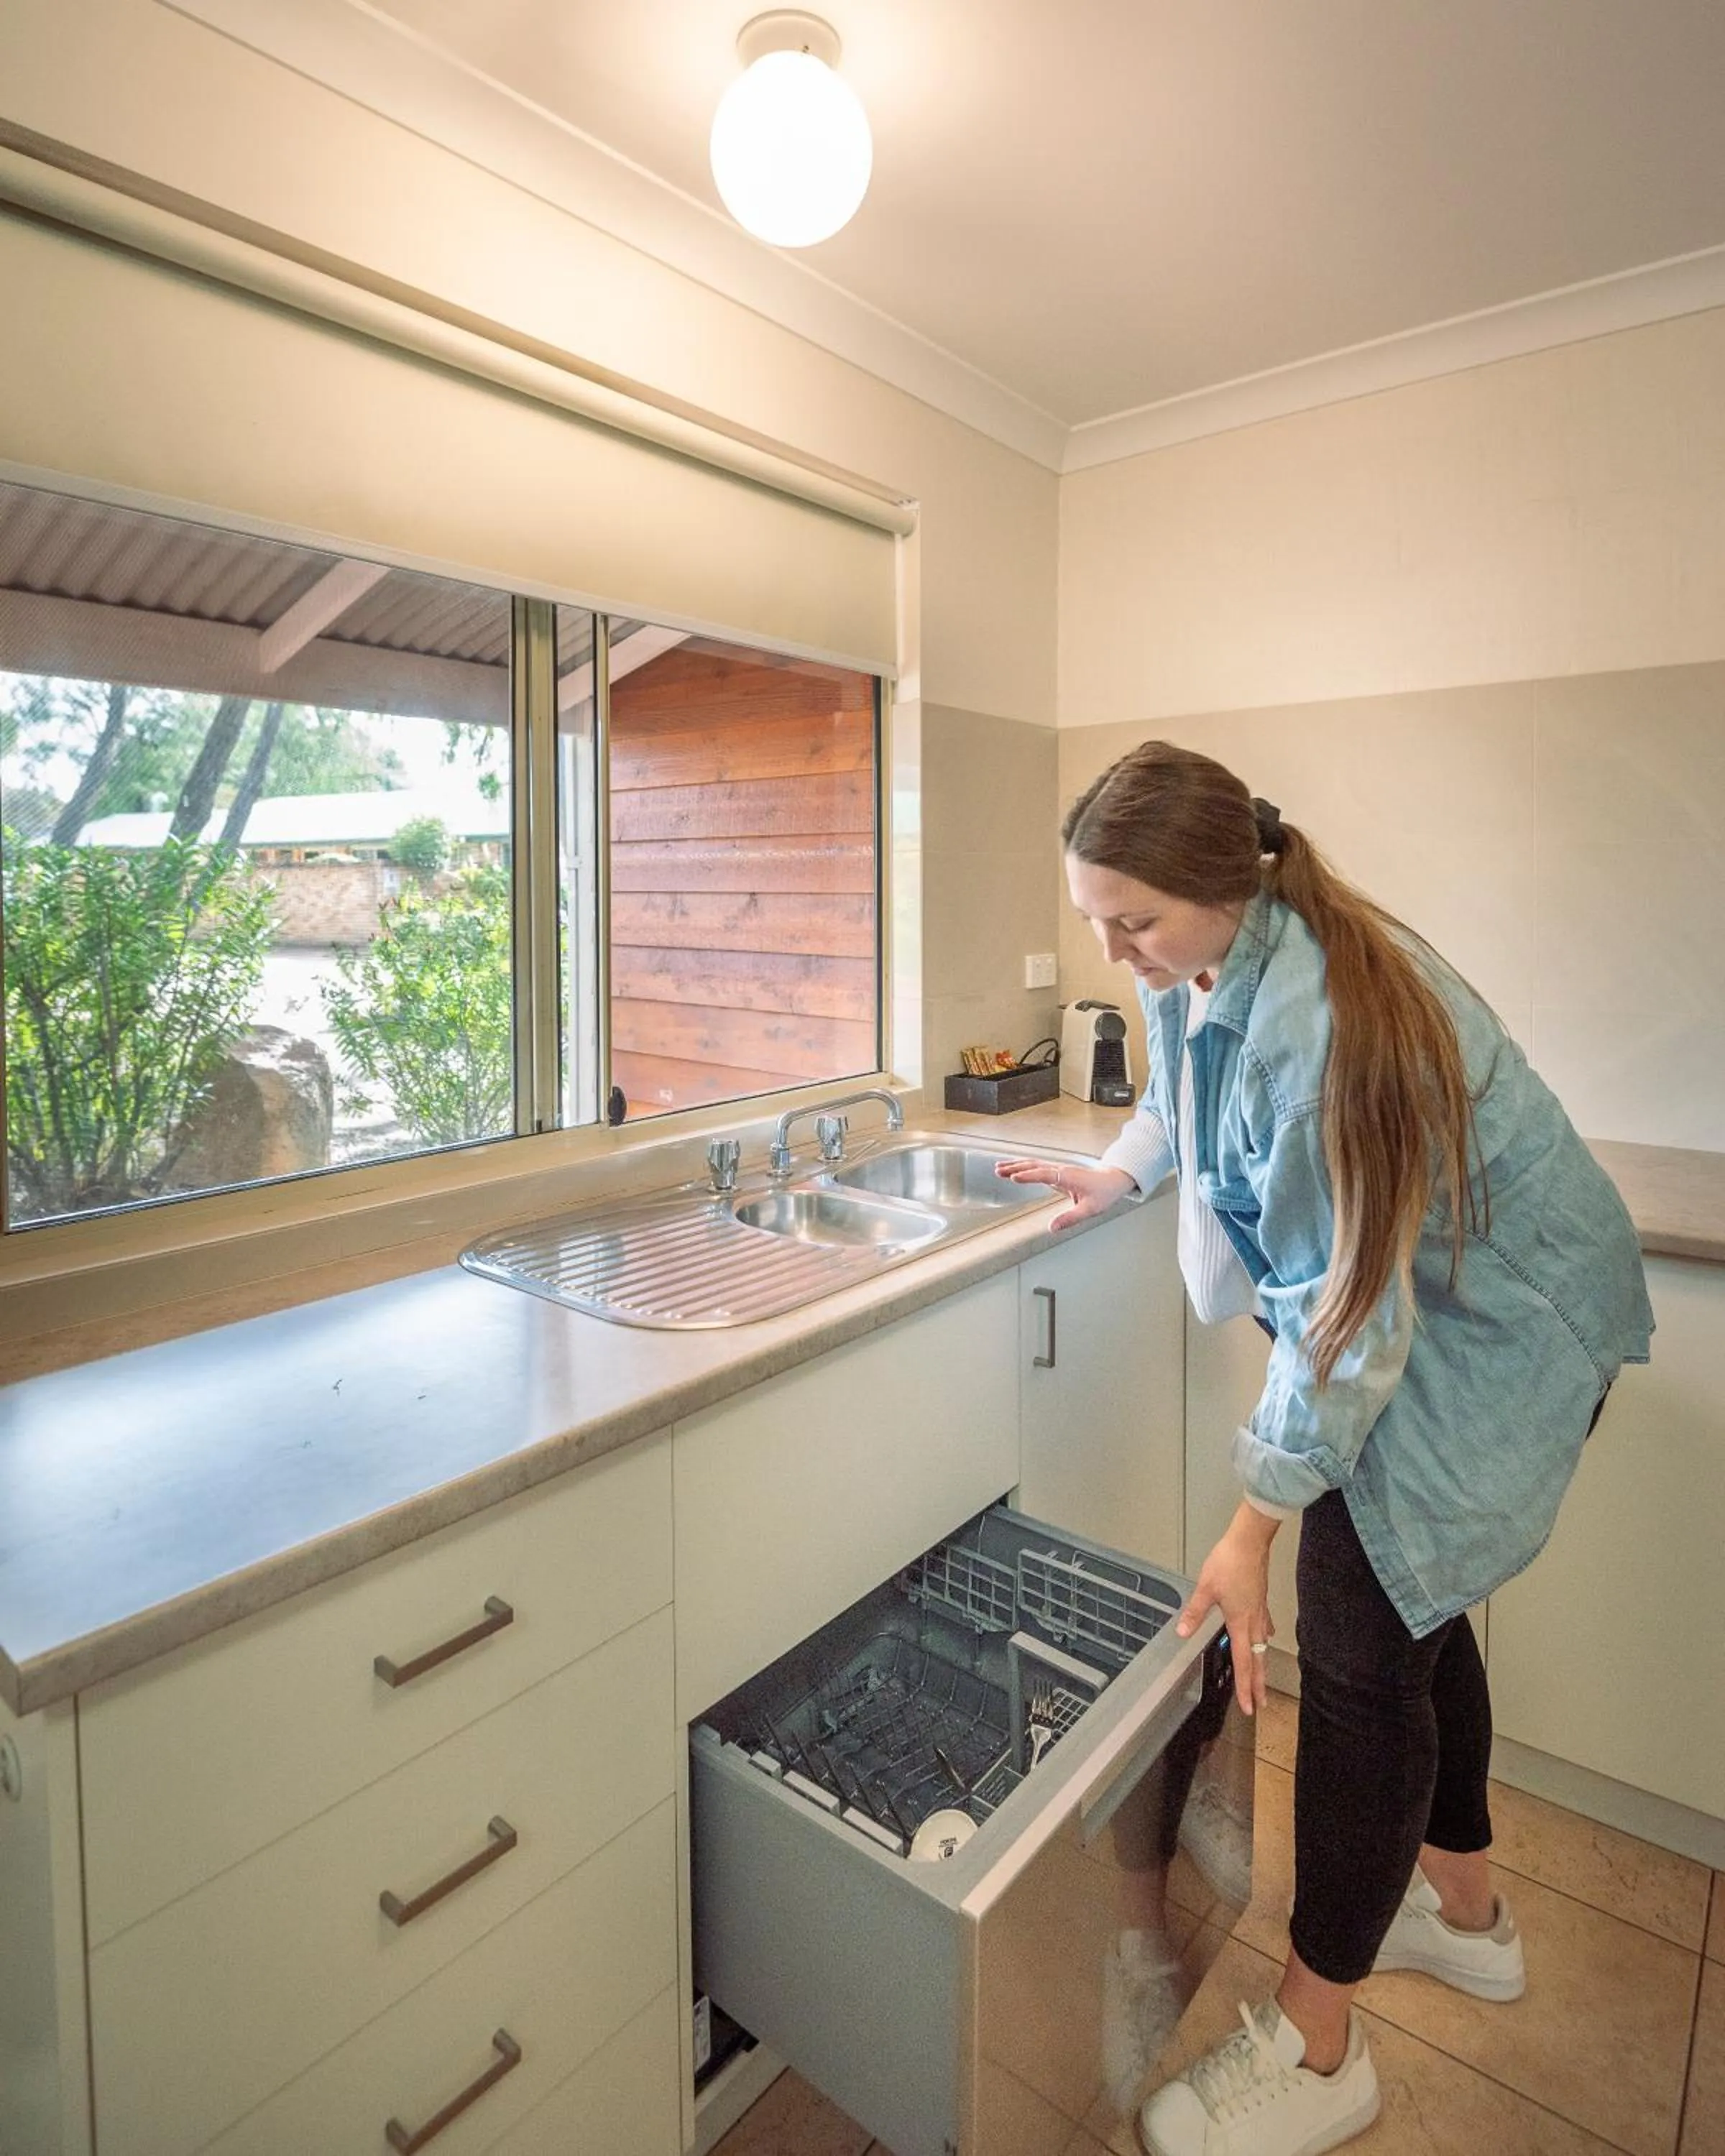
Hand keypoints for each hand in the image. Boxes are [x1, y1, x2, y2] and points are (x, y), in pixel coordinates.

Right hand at [992, 1158, 1134, 1231]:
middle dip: (1015, 1167)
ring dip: (1016, 1165)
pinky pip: (1038, 1167)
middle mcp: (1061, 1170)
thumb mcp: (1090, 1210)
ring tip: (999, 1168)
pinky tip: (1016, 1170)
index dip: (1028, 1176)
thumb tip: (1052, 1228)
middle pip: (1034, 1165)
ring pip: (1034, 1164)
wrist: (1113, 1180)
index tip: (1013, 1177)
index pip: (1044, 1174)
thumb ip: (1070, 1218)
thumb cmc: (1104, 1192)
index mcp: (1067, 1176)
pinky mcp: (1058, 1172)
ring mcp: (1059, 1169)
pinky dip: (1024, 1167)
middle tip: (998, 1170)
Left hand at [1175, 1501, 1278, 1715]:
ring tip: (1263, 1679)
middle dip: (1258, 1684)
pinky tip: (1267, 1637)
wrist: (1250, 1542)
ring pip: (1263, 1646)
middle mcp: (1254, 1621)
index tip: (1249, 1706)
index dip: (1246, 1687)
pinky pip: (1265, 1626)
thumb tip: (1182, 1632)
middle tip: (1260, 1705)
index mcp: (1240, 1623)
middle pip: (1258, 1660)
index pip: (1243, 1662)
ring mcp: (1260, 1611)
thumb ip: (1194, 1612)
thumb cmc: (1228, 1563)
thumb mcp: (1205, 1588)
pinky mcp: (1261, 1599)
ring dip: (1263, 1665)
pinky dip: (1265, 1637)